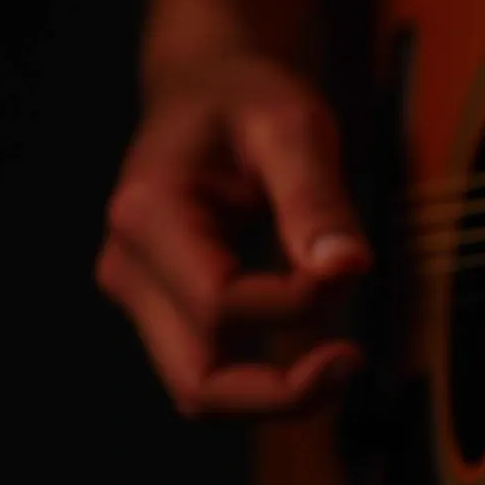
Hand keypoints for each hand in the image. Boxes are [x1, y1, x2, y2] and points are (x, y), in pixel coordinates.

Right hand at [97, 54, 369, 417]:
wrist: (204, 87)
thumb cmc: (246, 98)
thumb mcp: (292, 126)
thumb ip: (316, 197)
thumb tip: (348, 267)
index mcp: (147, 214)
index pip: (219, 301)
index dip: (295, 304)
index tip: (353, 267)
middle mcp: (129, 267)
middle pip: (197, 381)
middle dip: (281, 393)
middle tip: (355, 361)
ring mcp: (142, 297)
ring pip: (202, 392)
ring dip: (277, 397)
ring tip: (346, 361)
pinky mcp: (167, 311)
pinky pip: (215, 373)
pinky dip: (268, 381)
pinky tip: (321, 353)